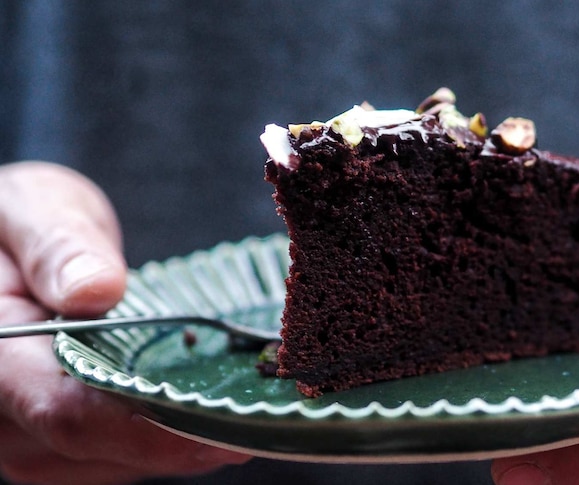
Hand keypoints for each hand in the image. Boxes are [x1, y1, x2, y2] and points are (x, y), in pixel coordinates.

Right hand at [0, 162, 249, 484]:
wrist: (8, 252)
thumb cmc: (19, 226)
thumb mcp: (36, 209)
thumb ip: (58, 245)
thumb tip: (96, 290)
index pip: (69, 411)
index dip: (153, 424)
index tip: (228, 419)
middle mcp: (7, 415)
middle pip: (104, 450)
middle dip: (190, 437)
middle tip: (270, 418)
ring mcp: (33, 437)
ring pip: (119, 465)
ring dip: (188, 444)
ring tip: (255, 412)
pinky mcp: (63, 442)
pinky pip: (123, 459)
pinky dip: (173, 439)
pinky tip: (219, 412)